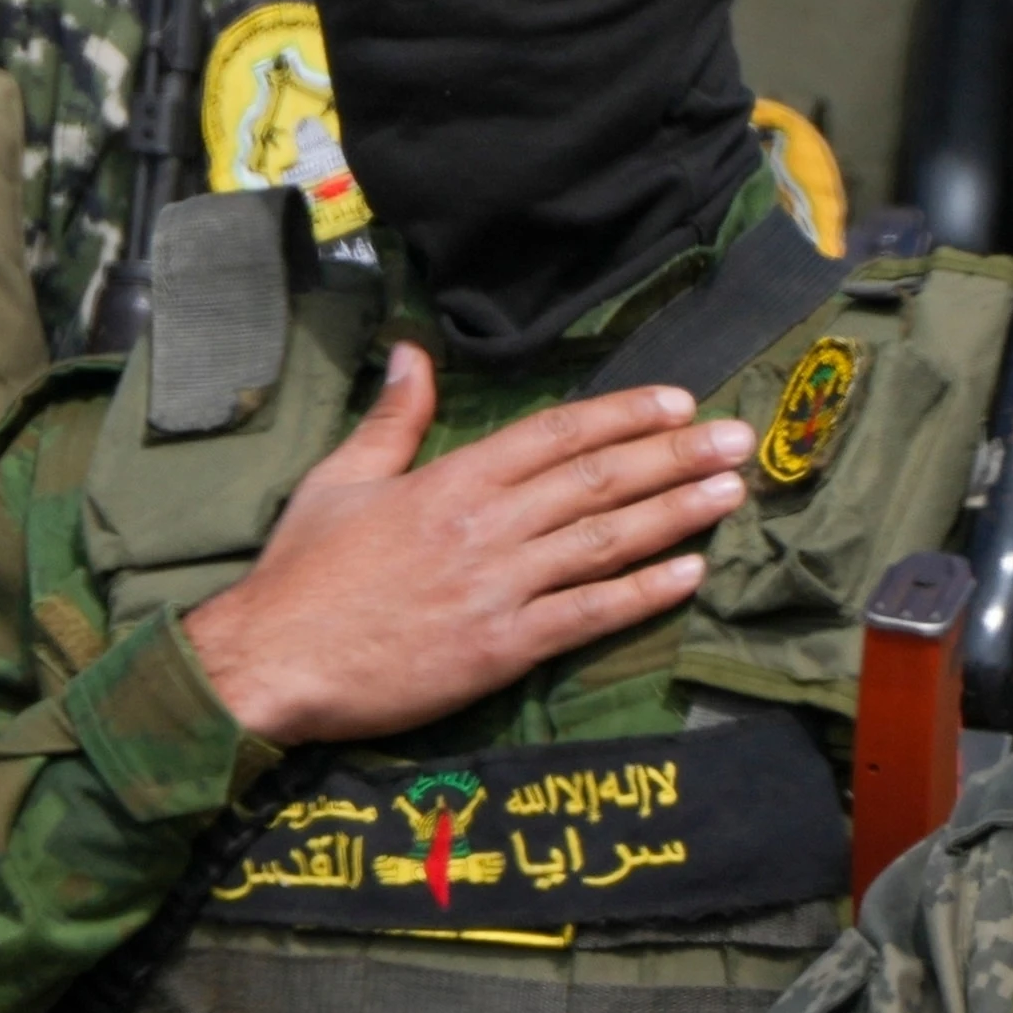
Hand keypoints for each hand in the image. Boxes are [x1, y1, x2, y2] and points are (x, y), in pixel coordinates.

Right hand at [180, 346, 751, 744]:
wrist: (272, 660)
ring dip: (677, 513)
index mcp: (450, 478)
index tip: (677, 402)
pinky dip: (643, 592)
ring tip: (731, 491)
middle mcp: (486, 525)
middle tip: (740, 439)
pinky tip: (690, 573)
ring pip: (605, 540)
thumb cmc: (303, 574)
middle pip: (597, 480)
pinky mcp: (502, 648)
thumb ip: (393, 419)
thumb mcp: (340, 479)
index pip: (555, 434)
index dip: (622, 415)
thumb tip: (411, 352)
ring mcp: (499, 587)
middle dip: (675, 454)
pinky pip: (589, 615)